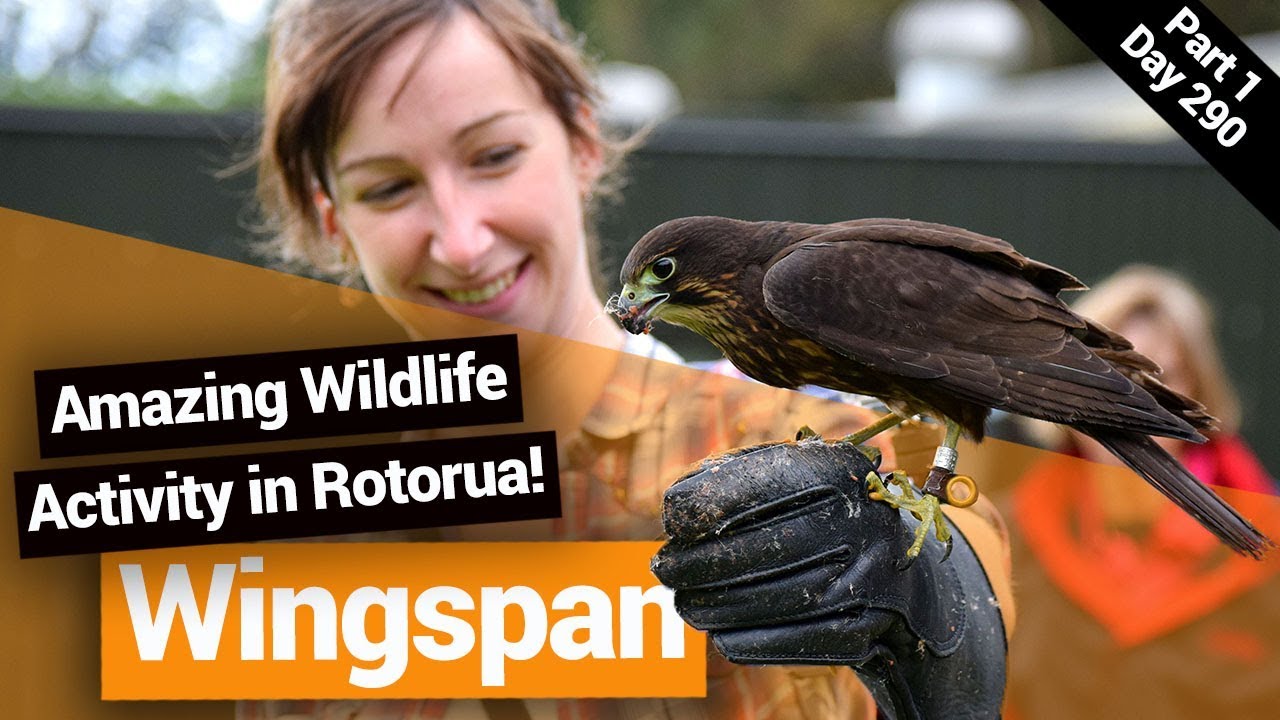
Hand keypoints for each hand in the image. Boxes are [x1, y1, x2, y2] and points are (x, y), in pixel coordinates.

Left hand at [652, 438, 1006, 719]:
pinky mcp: (871, 625)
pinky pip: (797, 638)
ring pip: (775, 597)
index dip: (708, 503)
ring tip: (683, 603)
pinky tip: (718, 634)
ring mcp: (872, 577)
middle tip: (663, 569)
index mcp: (840, 471)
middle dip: (699, 563)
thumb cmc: (822, 520)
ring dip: (715, 605)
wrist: (905, 580)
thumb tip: (676, 509)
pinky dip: (750, 640)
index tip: (671, 521)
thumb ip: (735, 483)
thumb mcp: (792, 485)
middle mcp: (863, 519)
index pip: (762, 484)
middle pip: (763, 547)